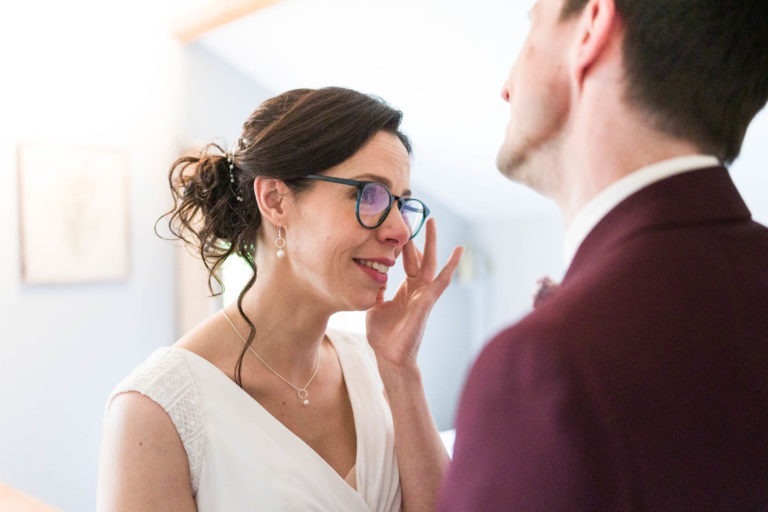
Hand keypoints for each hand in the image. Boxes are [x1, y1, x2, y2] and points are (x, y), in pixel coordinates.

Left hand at [366, 218, 463, 368]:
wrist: (389, 356)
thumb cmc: (383, 335)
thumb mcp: (375, 307)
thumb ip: (377, 292)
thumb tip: (374, 280)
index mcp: (405, 289)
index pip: (407, 261)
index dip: (404, 243)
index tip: (401, 225)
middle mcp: (417, 289)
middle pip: (421, 257)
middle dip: (420, 236)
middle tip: (421, 215)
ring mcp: (423, 294)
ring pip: (431, 263)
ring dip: (431, 242)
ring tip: (432, 222)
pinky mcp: (427, 301)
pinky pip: (441, 280)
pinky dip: (450, 265)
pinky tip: (458, 251)